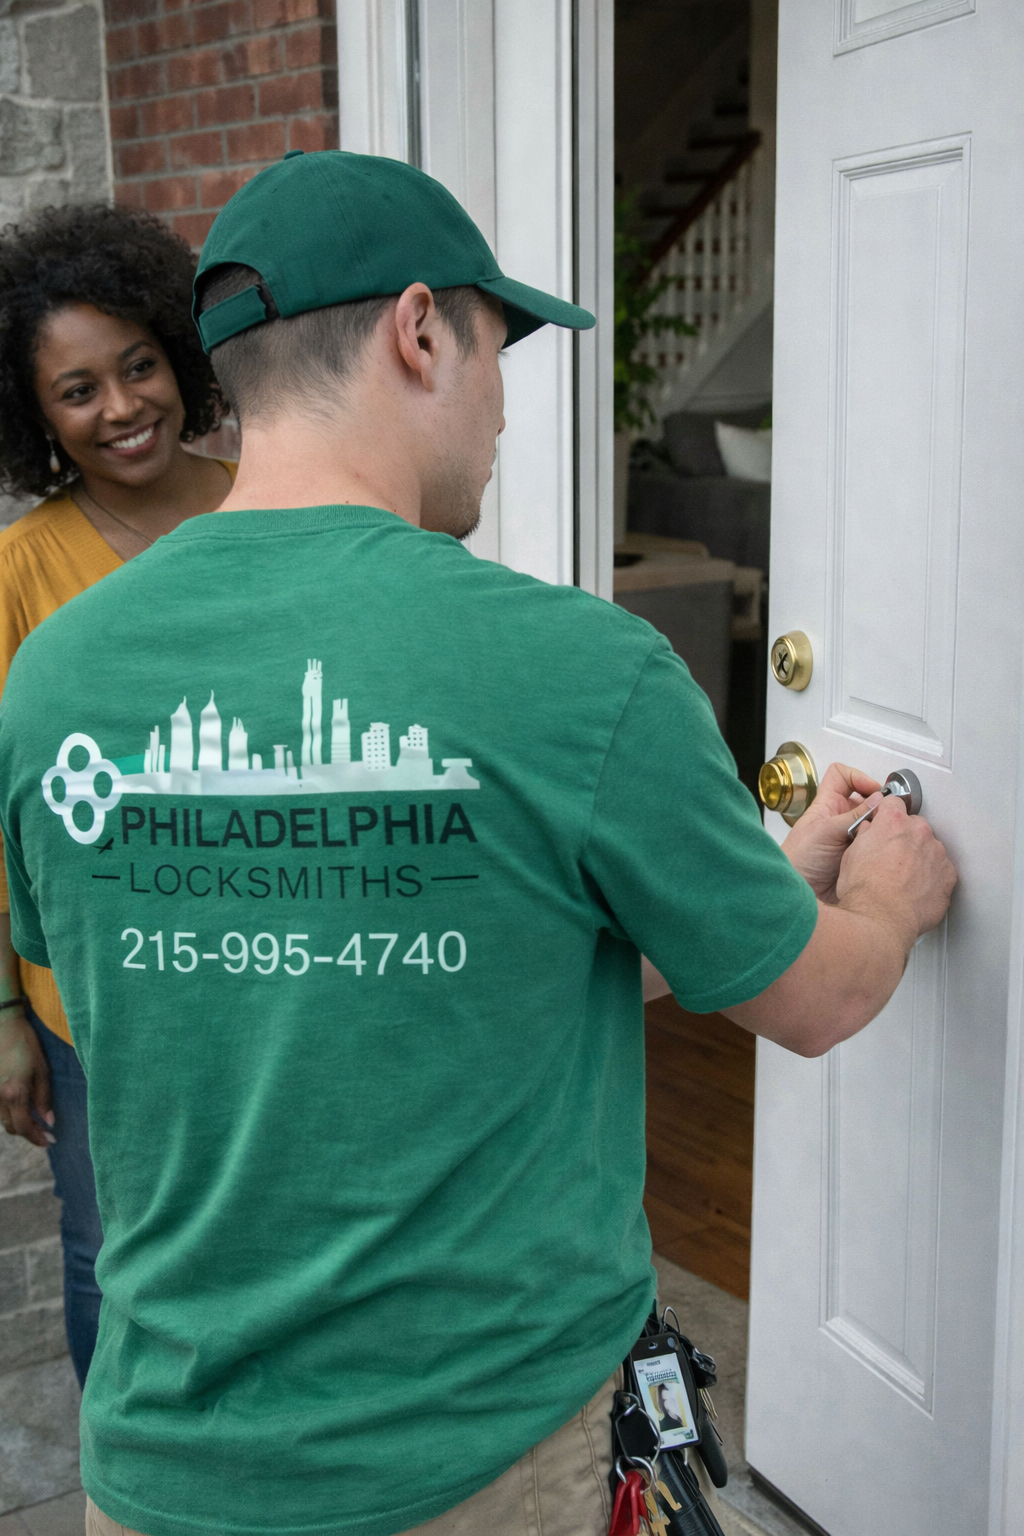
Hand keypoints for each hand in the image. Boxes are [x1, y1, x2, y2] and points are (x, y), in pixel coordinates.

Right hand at [0, 1012, 54, 1146]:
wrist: (2, 1026)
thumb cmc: (25, 1045)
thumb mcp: (42, 1070)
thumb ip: (44, 1098)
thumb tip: (48, 1121)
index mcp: (14, 1093)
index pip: (24, 1127)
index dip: (36, 1138)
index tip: (48, 1141)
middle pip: (11, 1127)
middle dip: (28, 1133)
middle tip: (44, 1133)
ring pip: (3, 1120)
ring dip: (17, 1124)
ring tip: (34, 1121)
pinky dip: (8, 1113)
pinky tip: (20, 1108)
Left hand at [782, 762, 883, 902]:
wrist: (801, 895)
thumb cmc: (798, 861)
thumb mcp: (824, 832)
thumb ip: (852, 816)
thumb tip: (879, 800)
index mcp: (828, 806)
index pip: (842, 777)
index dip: (858, 777)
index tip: (873, 790)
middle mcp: (841, 819)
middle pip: (866, 800)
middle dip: (879, 806)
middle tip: (888, 815)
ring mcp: (853, 837)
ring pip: (876, 823)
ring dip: (882, 827)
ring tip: (883, 835)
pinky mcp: (861, 855)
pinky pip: (879, 844)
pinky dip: (884, 845)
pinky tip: (883, 851)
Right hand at [837, 795, 956, 949]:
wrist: (880, 919)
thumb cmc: (863, 890)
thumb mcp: (850, 854)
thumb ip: (865, 836)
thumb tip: (870, 831)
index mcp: (893, 821)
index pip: (894, 803)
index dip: (886, 815)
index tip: (884, 825)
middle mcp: (919, 832)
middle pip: (915, 826)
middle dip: (905, 838)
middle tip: (891, 859)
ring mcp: (937, 854)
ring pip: (929, 848)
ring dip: (920, 858)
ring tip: (903, 880)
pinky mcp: (948, 876)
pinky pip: (942, 871)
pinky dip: (932, 878)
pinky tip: (916, 890)